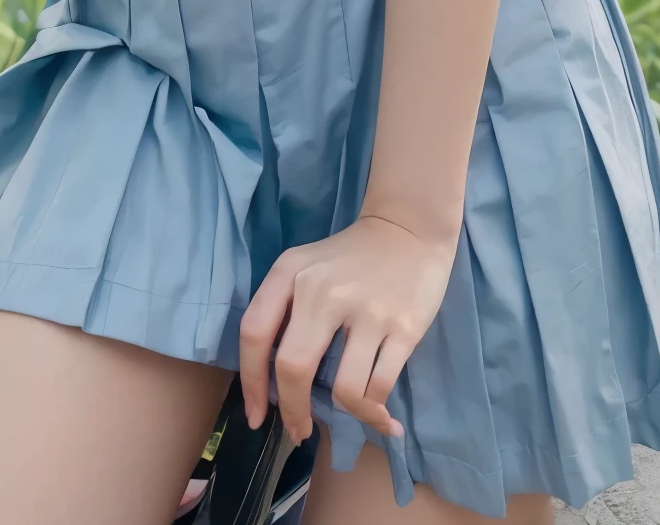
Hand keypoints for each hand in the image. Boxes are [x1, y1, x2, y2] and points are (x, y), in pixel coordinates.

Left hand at [239, 214, 456, 444]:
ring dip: (347, 417)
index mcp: (290, 272)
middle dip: (292, 412)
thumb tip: (272, 384)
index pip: (254, 333)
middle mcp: (322, 290)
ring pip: (343, 389)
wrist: (408, 228)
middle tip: (299, 432)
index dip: (251, 383)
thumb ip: (285, 312)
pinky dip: (377, 413)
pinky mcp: (402, 327)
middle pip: (293, 367)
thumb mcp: (305, 268)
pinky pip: (379, 387)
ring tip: (355, 416)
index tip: (255, 415)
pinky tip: (381, 418)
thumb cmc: (349, 258)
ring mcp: (365, 309)